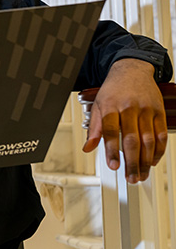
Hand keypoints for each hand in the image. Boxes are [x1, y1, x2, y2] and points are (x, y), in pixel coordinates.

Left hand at [82, 58, 166, 182]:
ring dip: (145, 160)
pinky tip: (153, 161)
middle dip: (131, 162)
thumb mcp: (98, 105)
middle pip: (131, 139)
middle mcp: (128, 108)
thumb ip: (94, 129)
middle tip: (130, 178)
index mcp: (110, 106)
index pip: (110, 132)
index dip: (111, 150)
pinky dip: (158, 150)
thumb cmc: (113, 90)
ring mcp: (146, 110)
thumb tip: (87, 148)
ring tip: (141, 174)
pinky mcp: (158, 111)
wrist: (132, 70)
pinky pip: (160, 134)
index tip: (113, 166)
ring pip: (148, 140)